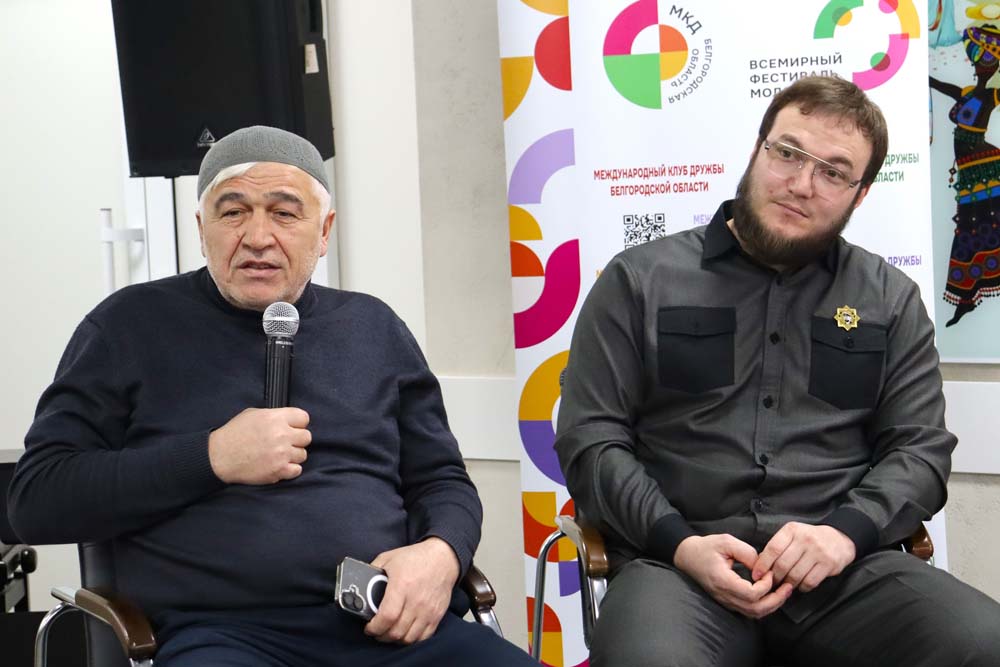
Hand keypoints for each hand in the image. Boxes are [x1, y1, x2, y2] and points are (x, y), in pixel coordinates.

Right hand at [207, 407, 310, 483]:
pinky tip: (280, 465)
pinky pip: (297, 470)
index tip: (292, 428)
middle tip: (285, 443)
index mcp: (276, 418)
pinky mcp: (278, 470)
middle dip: (297, 440)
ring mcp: (281, 454)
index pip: (304, 418)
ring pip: (302, 455)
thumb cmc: (234, 434)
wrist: (219, 456)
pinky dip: (290, 469)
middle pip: (306, 437)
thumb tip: (288, 420)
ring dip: (293, 455)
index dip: (298, 423)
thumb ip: (274, 415)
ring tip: (279, 455)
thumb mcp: (253, 414)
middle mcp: (281, 435)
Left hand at [364, 537, 459, 643]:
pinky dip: (412, 640)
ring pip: (409, 638)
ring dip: (395, 640)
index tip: (368, 627)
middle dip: (381, 636)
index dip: (374, 627)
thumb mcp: (389, 558)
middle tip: (376, 631)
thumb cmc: (415, 558)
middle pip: (396, 631)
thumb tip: (358, 582)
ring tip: (389, 633)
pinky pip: (423, 637)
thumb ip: (373, 569)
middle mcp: (415, 600)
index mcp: (401, 586)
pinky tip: (405, 633)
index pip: (387, 616)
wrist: (443, 558)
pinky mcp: (437, 615)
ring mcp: (428, 610)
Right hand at [674, 534, 792, 618]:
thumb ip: (747, 553)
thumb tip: (763, 567)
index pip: (751, 594)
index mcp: (723, 580)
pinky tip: (771, 595)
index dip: (766, 586)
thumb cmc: (706, 547)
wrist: (687, 556)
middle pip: (755, 609)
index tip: (771, 572)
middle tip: (788, 587)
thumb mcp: (726, 541)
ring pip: (753, 614)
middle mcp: (724, 595)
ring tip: (784, 593)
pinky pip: (749, 611)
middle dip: (776, 600)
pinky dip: (764, 606)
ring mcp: (725, 601)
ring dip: (772, 605)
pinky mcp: (728, 601)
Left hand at [752, 522, 855, 592]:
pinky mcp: (829, 564)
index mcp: (792, 530)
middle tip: (772, 582)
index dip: (763, 564)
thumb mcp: (793, 535)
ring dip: (788, 584)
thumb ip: (778, 547)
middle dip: (774, 577)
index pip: (773, 549)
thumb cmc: (810, 539)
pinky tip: (800, 585)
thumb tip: (760, 564)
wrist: (839, 538)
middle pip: (783, 564)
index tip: (757, 575)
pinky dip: (802, 587)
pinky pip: (810, 582)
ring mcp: (818, 552)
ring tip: (785, 585)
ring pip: (795, 575)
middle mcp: (805, 539)